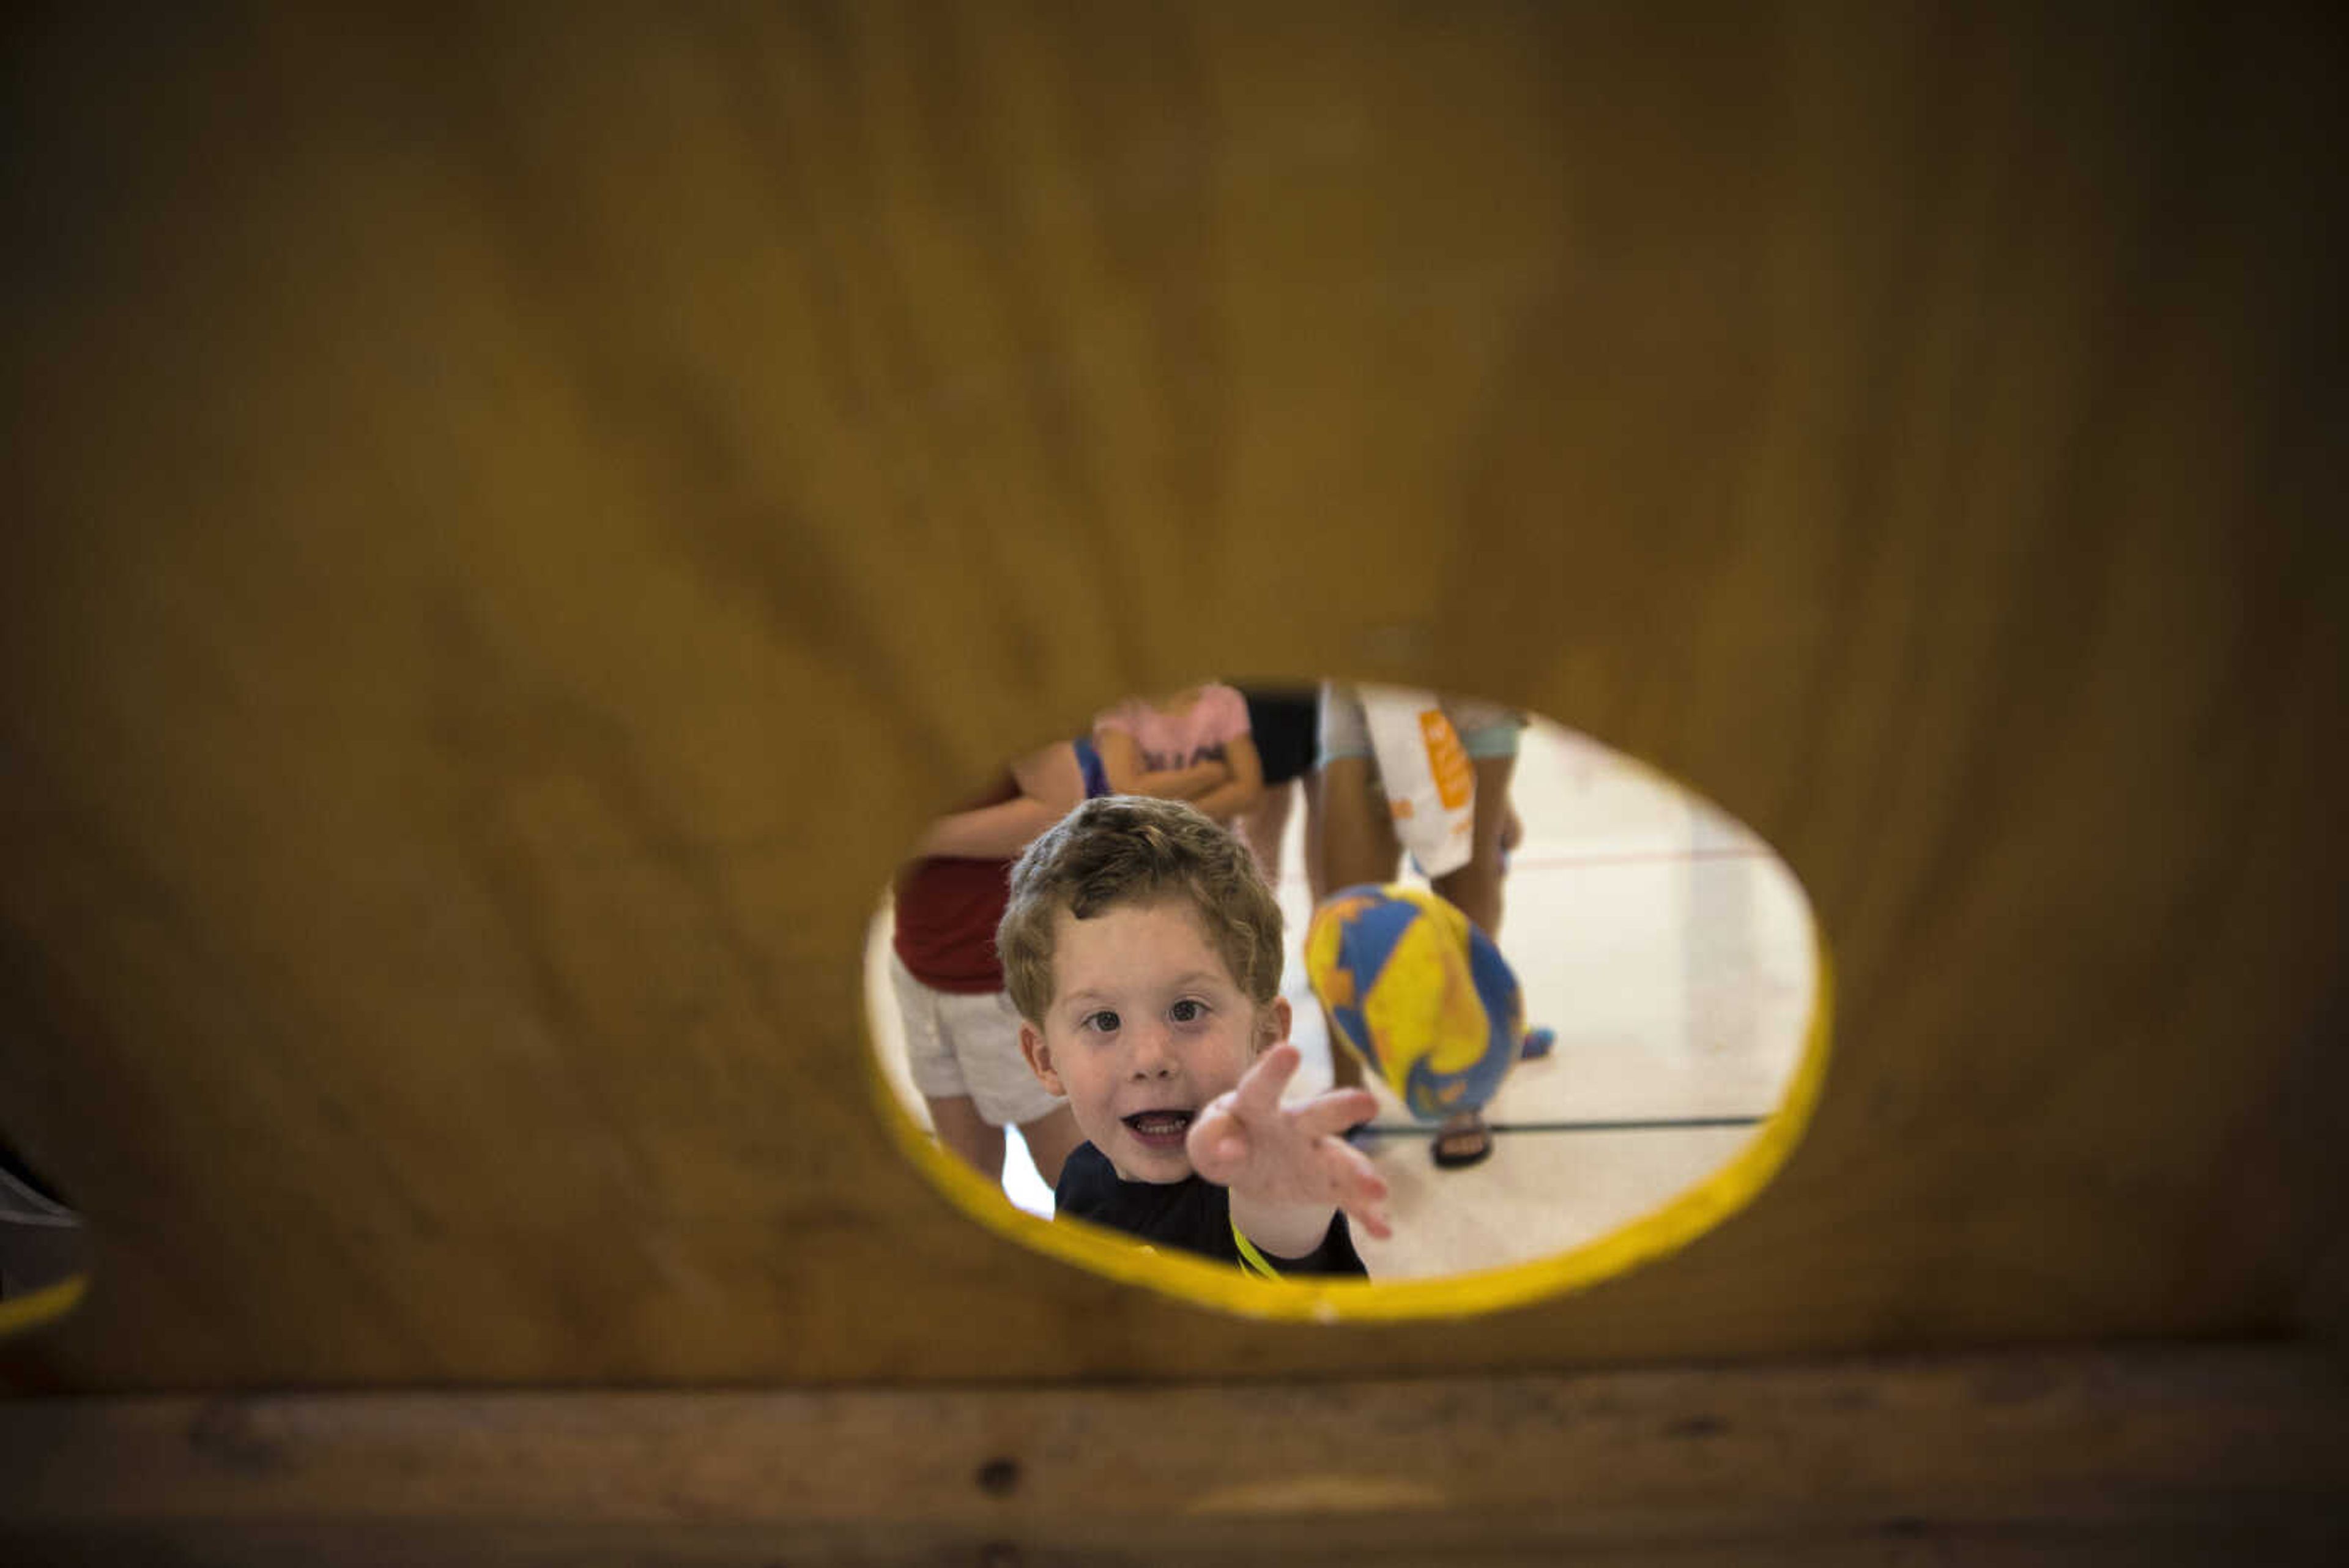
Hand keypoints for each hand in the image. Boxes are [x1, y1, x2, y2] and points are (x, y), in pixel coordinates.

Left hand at [1186, 1043, 1391, 1242]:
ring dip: (1359, 1172)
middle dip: (1341, 1108)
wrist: (1250, 1164)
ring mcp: (1315, 1155)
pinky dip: (1366, 1214)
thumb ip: (1208, 1138)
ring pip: (1339, 1160)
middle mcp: (1294, 1125)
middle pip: (1317, 1115)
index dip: (1273, 1070)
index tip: (1290, 1050)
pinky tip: (1382, 1230)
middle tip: (1368, 1102)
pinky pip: (1348, 1199)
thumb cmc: (1225, 1138)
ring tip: (1378, 1189)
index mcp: (1257, 1105)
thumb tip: (1230, 1146)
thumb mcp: (1203, 1140)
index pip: (1262, 1087)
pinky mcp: (1327, 1185)